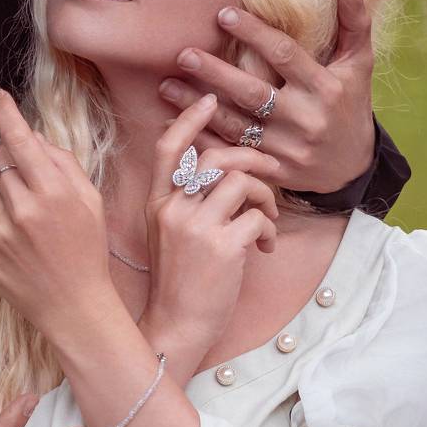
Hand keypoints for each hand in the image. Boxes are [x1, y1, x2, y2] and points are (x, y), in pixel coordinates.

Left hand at [0, 90, 113, 341]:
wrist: (74, 306)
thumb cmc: (87, 249)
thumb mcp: (89, 200)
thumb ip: (62, 162)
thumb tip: (32, 138)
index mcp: (53, 192)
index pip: (20, 140)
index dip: (7, 114)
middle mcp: (23, 209)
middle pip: (0, 160)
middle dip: (12, 160)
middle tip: (31, 181)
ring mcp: (0, 232)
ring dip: (5, 190)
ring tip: (29, 217)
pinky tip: (19, 237)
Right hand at [138, 94, 277, 360]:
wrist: (176, 326)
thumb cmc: (178, 282)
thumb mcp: (167, 235)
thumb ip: (185, 204)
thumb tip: (221, 174)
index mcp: (157, 204)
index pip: (168, 148)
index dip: (189, 119)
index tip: (210, 100)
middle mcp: (173, 210)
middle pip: (214, 158)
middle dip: (249, 158)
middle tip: (269, 170)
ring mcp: (196, 228)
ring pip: (240, 182)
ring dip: (264, 195)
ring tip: (266, 217)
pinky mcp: (222, 248)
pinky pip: (258, 217)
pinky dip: (268, 228)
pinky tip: (263, 247)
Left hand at [158, 0, 375, 193]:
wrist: (353, 167)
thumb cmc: (350, 104)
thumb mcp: (359, 64)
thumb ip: (354, 22)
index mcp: (325, 88)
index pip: (285, 55)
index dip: (254, 34)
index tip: (223, 14)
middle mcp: (305, 119)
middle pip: (253, 93)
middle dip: (216, 73)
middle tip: (183, 54)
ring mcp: (287, 149)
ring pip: (235, 126)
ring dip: (197, 107)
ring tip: (166, 85)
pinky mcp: (272, 171)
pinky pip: (233, 155)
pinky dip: (204, 141)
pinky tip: (179, 125)